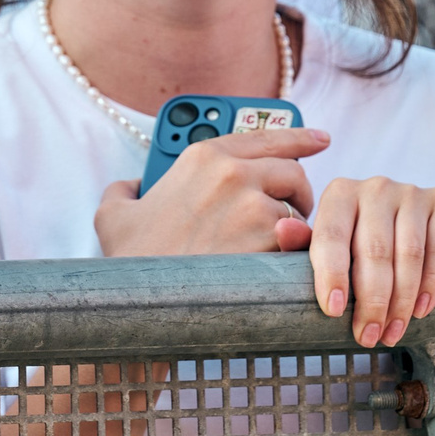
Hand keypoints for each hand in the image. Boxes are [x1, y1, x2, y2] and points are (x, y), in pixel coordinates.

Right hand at [93, 126, 329, 258]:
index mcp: (202, 157)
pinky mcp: (269, 240)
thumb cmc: (133, 259)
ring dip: (293, 230)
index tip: (321, 139)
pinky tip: (273, 268)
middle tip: (286, 213)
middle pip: (293, 171)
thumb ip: (126, 190)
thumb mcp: (114, 213)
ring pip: (299, 210)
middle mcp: (232, 172)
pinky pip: (300, 243)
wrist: (147, 299)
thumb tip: (131, 186)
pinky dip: (292, 256)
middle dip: (296, 194)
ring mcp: (254, 205)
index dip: (299, 137)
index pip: (266, 136)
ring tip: (270, 249)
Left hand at [308, 175, 434, 348]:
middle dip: (371, 302)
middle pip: (373, 251)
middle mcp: (375, 187)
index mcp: (340, 193)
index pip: (332, 236)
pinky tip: (421, 310)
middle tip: (367, 336)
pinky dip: (432, 284)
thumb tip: (283, 229)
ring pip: (409, 254)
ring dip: (401, 301)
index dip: (332, 275)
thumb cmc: (358, 240)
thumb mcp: (327, 243)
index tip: (334, 311)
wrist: (412, 224)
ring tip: (392, 332)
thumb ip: (302, 242)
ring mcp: (412, 192)